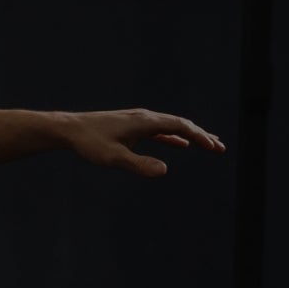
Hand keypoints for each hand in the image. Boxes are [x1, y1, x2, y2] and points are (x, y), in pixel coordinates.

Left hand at [60, 109, 225, 177]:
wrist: (69, 129)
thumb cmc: (90, 144)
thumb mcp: (114, 158)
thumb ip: (139, 165)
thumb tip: (164, 170)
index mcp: (145, 122)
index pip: (181, 125)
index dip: (200, 136)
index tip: (215, 148)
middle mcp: (145, 117)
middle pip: (181, 123)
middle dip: (202, 135)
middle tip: (220, 148)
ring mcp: (138, 120)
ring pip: (172, 126)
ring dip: (191, 135)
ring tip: (209, 144)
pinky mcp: (131, 126)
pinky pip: (159, 130)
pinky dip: (174, 136)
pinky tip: (181, 144)